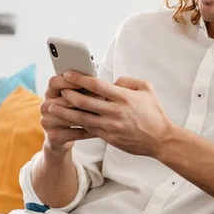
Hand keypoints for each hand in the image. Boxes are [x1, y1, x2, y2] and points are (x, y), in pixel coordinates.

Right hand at [40, 75, 96, 154]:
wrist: (59, 139)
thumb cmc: (71, 113)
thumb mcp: (71, 100)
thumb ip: (79, 90)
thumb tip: (98, 79)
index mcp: (49, 93)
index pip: (54, 82)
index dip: (69, 80)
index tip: (87, 80)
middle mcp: (45, 106)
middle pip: (66, 99)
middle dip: (86, 98)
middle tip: (104, 97)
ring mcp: (47, 122)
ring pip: (71, 117)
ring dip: (90, 115)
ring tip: (105, 113)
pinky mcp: (53, 137)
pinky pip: (76, 132)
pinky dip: (90, 131)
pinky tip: (102, 129)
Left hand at [51, 72, 175, 156]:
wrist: (160, 139)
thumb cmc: (154, 113)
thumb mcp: (146, 89)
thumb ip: (128, 81)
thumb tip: (113, 81)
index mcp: (123, 97)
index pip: (95, 85)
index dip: (79, 79)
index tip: (68, 74)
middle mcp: (114, 111)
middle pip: (84, 102)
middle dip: (67, 95)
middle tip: (57, 90)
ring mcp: (110, 126)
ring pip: (81, 118)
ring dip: (65, 112)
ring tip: (53, 107)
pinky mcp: (108, 137)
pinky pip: (88, 130)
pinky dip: (75, 125)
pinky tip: (65, 122)